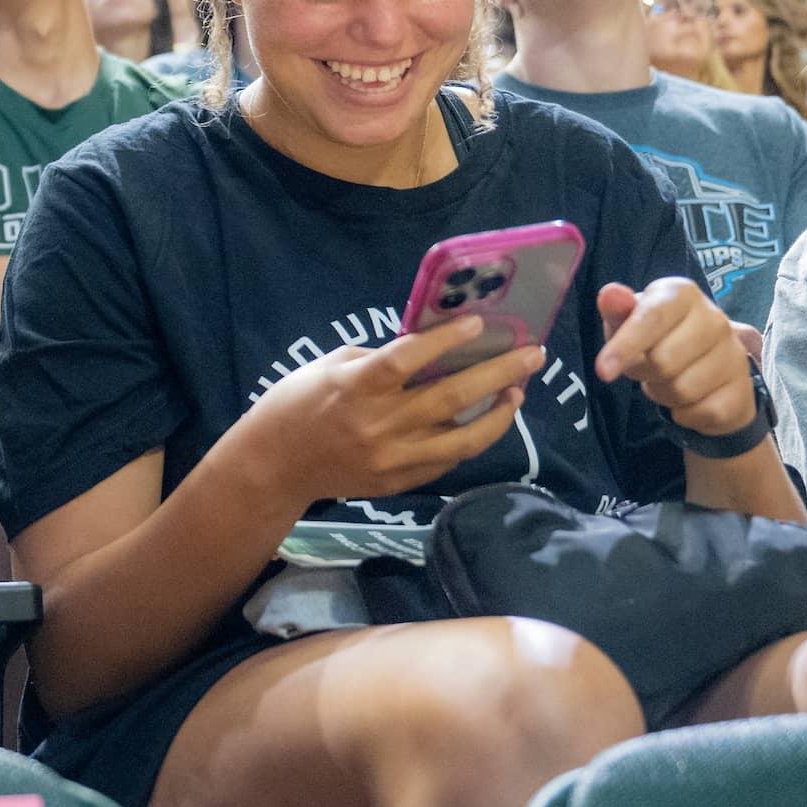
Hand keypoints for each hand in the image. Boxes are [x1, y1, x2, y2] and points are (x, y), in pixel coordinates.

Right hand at [241, 316, 540, 506]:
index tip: (479, 324)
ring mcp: (393, 457)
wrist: (273, 467)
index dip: (446, 340)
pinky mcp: (399, 481)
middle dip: (499, 372)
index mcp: (355, 387)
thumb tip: (424, 352)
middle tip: (533, 354)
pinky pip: (447, 460)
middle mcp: (380, 424)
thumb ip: (374, 360)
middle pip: (451, 396)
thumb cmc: (293, 405)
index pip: (408, 358)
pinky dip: (470, 439)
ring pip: (464, 438)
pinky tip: (483, 420)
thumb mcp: (325, 367)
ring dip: (499, 414)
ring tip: (516, 392)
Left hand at [597, 278, 758, 436]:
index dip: (626, 346)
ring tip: (667, 380)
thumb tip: (609, 294)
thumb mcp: (628, 322)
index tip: (603, 371)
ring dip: (662, 393)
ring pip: (682, 389)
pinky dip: (684, 413)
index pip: (652, 318)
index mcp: (682, 294)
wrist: (702, 370)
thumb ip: (617, 310)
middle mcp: (716, 319)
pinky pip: (701, 412)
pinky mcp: (743, 389)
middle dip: (643, 372)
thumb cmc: (655, 338)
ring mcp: (735, 354)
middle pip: (663, 360)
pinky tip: (689, 398)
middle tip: (646, 368)